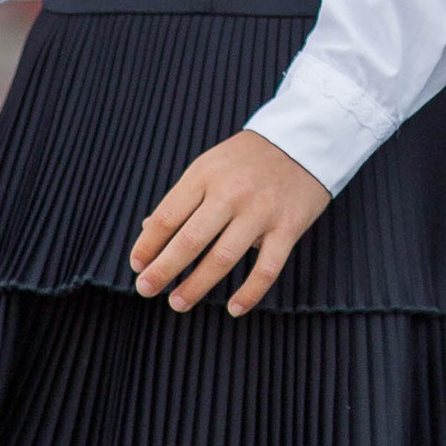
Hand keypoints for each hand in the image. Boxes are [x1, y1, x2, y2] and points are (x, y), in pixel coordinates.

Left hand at [132, 130, 329, 317]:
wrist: (308, 137)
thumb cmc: (250, 157)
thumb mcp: (210, 166)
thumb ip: (182, 199)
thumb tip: (147, 231)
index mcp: (206, 175)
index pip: (167, 217)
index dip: (147, 246)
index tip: (137, 265)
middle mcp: (232, 192)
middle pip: (189, 240)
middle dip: (162, 271)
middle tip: (146, 289)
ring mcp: (262, 210)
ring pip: (223, 258)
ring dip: (196, 286)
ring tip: (177, 302)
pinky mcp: (289, 226)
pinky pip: (267, 267)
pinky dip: (250, 292)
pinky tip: (234, 308)